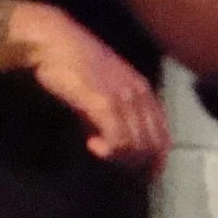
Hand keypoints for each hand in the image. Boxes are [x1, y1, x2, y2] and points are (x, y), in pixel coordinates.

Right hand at [14, 5, 169, 167]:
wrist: (53, 42)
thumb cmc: (71, 62)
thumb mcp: (97, 90)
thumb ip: (105, 115)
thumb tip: (102, 141)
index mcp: (143, 90)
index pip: (164, 134)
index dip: (158, 159)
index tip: (146, 175)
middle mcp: (140, 95)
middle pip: (154, 144)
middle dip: (139, 164)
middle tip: (118, 169)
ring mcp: (125, 99)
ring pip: (138, 146)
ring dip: (121, 158)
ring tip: (101, 153)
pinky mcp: (106, 104)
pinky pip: (119, 141)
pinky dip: (108, 151)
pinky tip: (92, 146)